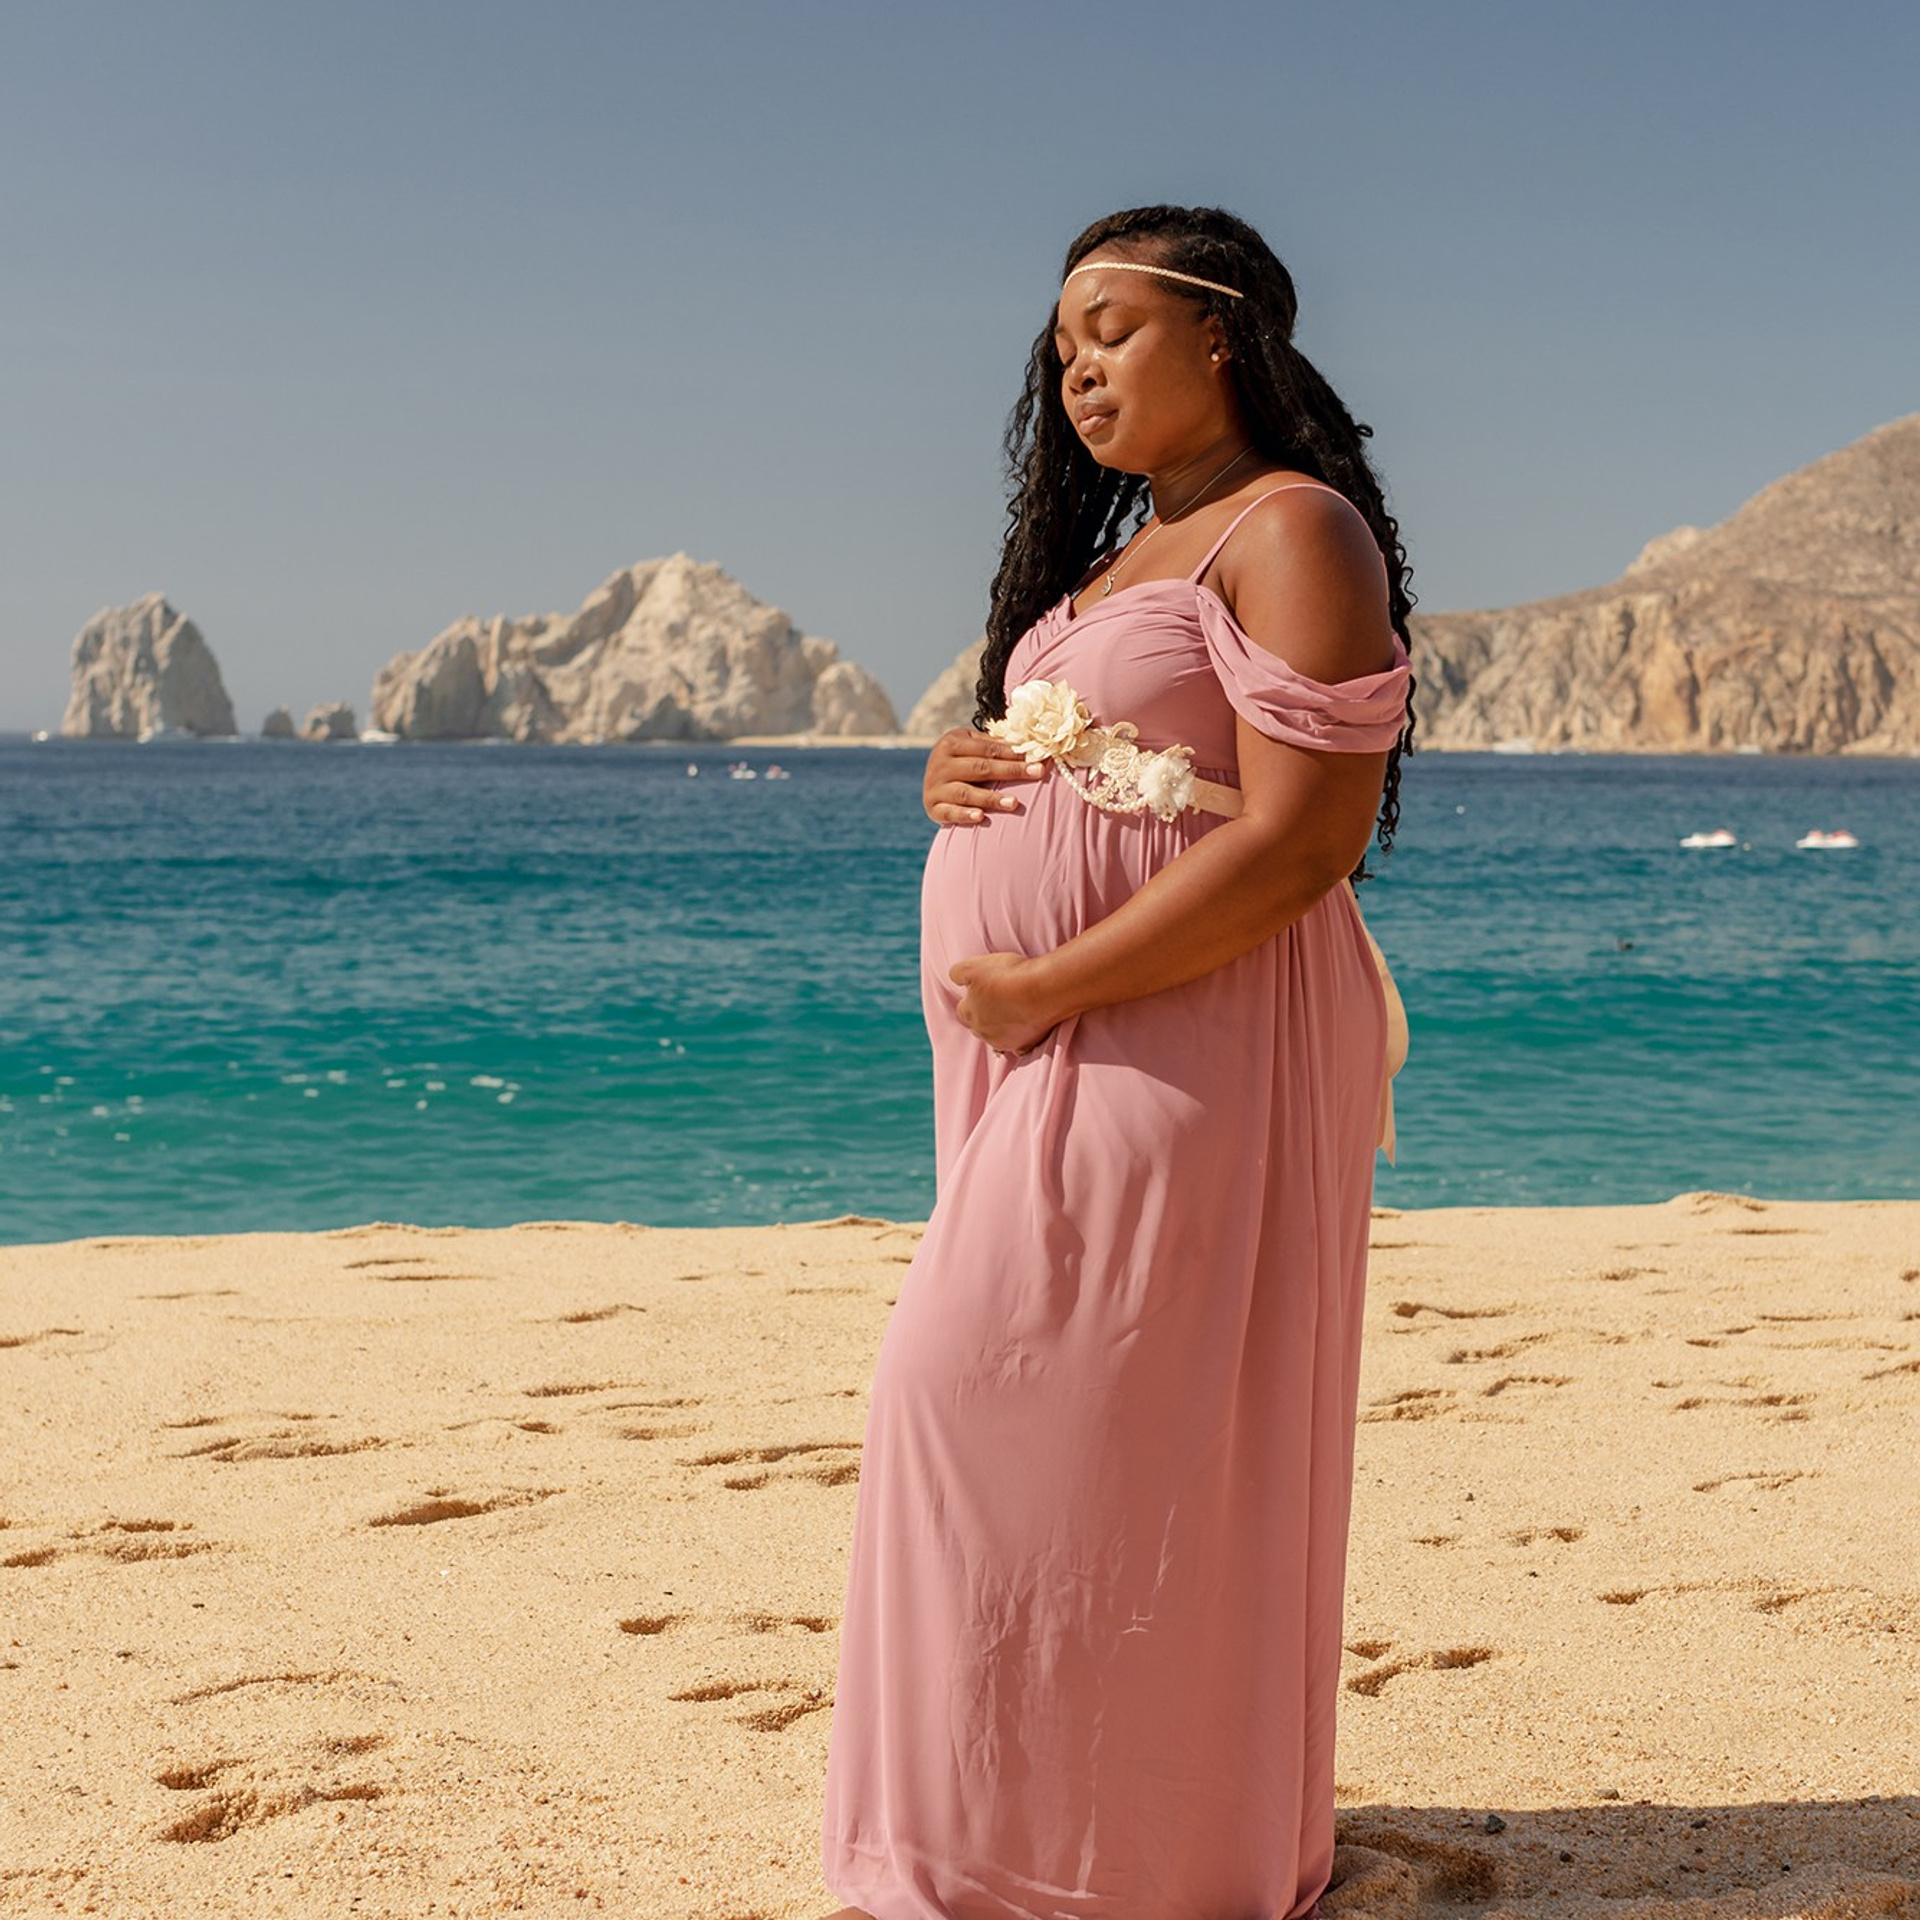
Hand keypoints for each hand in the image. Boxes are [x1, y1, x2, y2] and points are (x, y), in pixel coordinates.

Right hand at [924, 727, 1046, 825]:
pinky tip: (981, 817)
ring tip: (1014, 803)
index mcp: (951, 743)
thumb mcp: (971, 746)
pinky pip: (950, 813)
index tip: (1038, 757)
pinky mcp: (932, 807)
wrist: (931, 781)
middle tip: (1037, 772)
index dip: (1013, 753)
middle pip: (980, 768)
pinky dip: (965, 815)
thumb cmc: (962, 761)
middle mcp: (940, 763)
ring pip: (966, 793)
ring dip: (991, 798)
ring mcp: (934, 787)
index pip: (987, 749)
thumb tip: (1029, 743)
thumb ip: (993, 745)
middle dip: (1011, 771)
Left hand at [948, 952, 1061, 1055]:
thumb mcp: (974, 966)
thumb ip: (958, 973)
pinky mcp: (1023, 1046)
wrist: (1041, 990)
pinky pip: (1018, 1046)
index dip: (973, 998)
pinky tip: (1026, 1027)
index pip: (963, 1009)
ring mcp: (1003, 1041)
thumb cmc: (1008, 976)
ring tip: (1014, 1011)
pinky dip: (1020, 1038)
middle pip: (979, 1025)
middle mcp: (982, 1031)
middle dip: (985, 1015)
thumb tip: (955, 977)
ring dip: (1002, 1027)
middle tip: (1000, 999)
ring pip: (996, 1037)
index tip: (984, 989)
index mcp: (970, 1012)